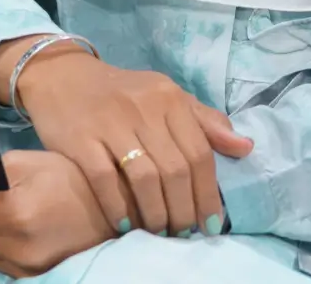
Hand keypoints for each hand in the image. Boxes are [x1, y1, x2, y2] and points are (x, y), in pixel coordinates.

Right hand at [0, 38, 251, 238]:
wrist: (64, 76)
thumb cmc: (122, 93)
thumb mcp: (165, 96)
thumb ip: (204, 121)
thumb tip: (246, 147)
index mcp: (169, 97)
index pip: (199, 152)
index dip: (209, 192)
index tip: (212, 222)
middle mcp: (144, 107)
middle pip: (176, 169)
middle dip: (184, 210)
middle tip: (184, 233)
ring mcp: (111, 121)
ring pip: (145, 177)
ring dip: (156, 214)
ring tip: (159, 232)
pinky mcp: (80, 138)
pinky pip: (104, 180)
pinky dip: (118, 207)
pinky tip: (125, 224)